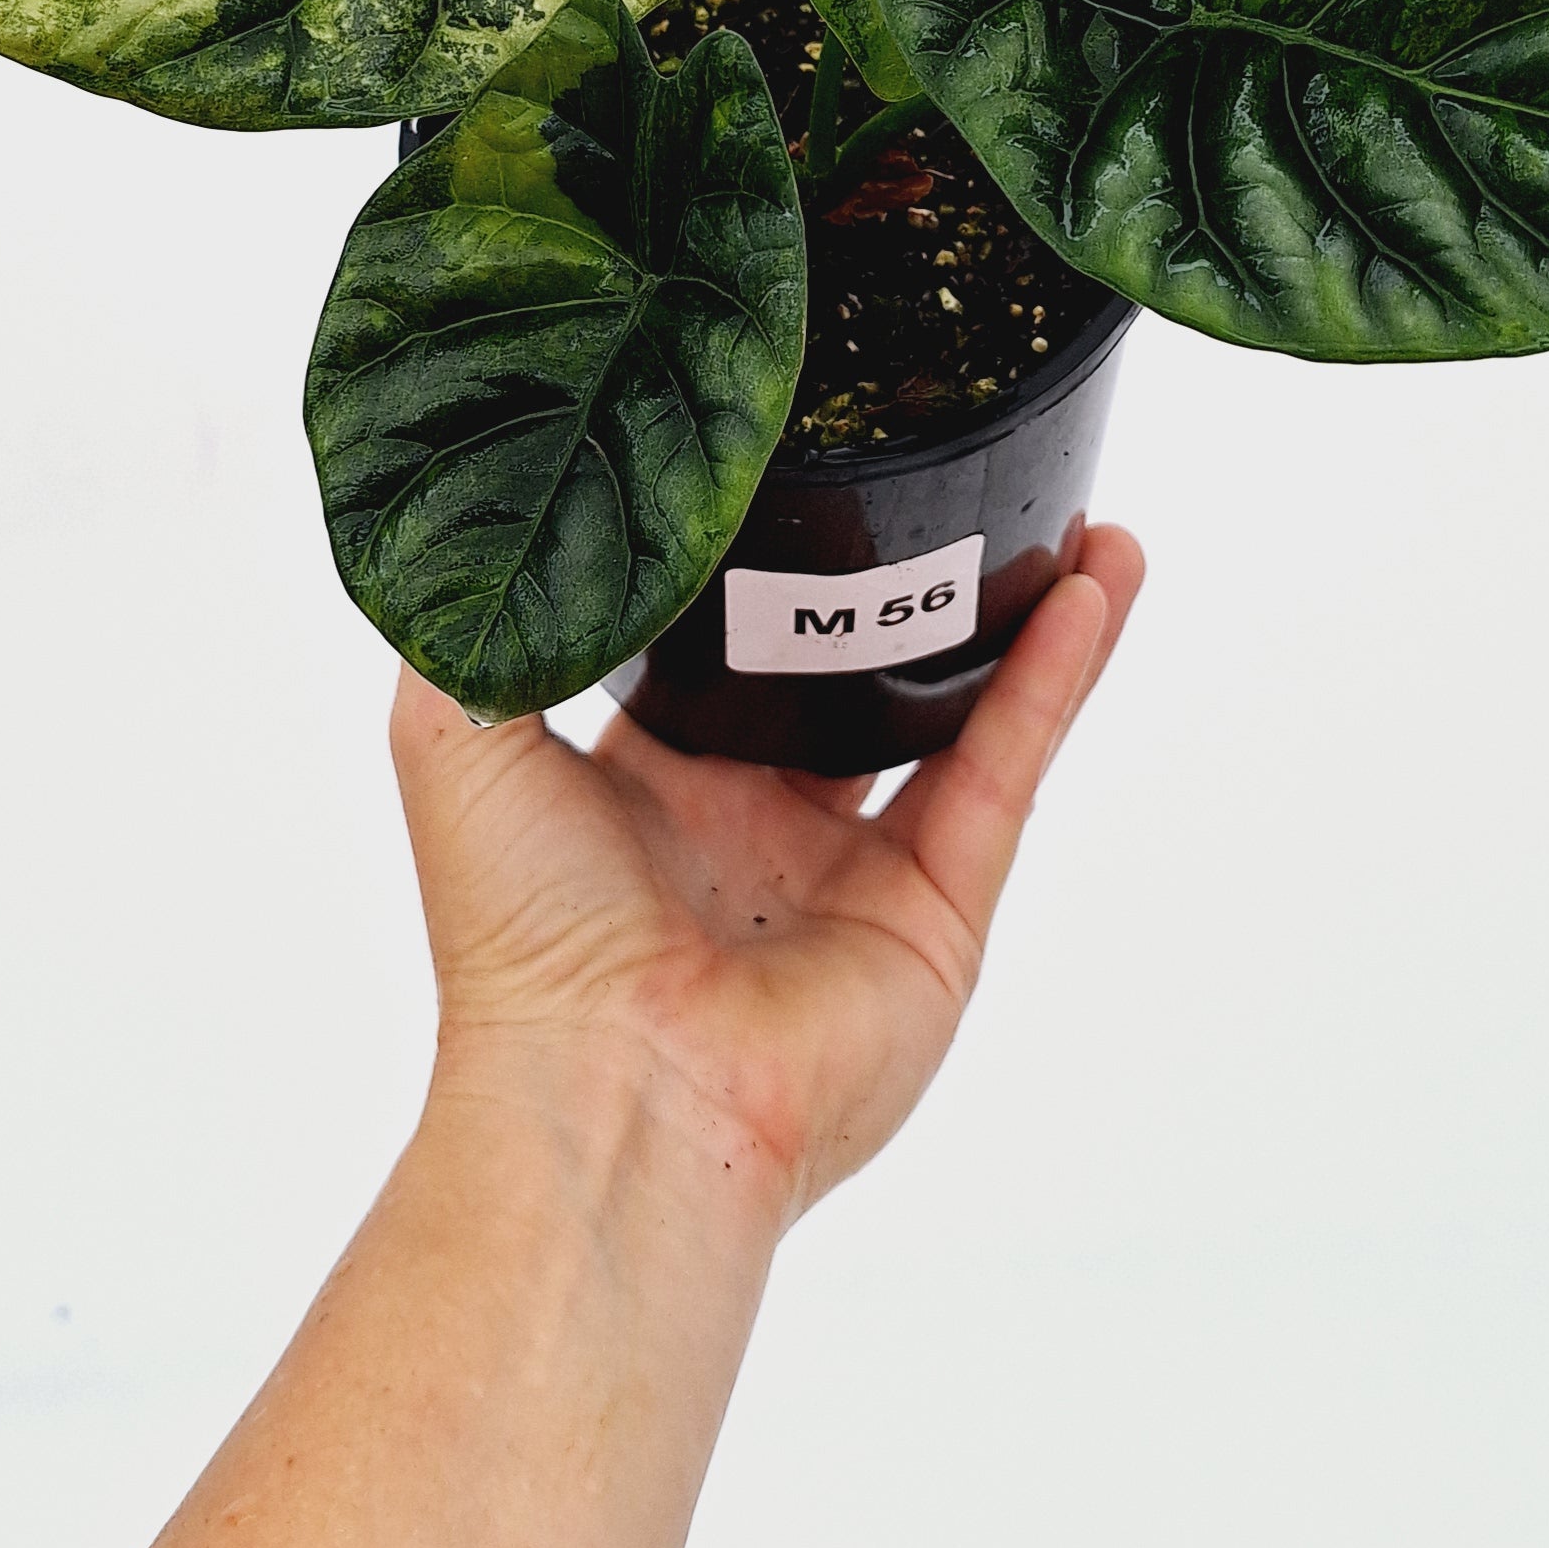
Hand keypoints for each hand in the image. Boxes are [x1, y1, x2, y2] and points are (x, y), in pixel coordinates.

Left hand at [388, 523, 1146, 1230]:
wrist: (611, 1092)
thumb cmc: (517, 934)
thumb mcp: (454, 738)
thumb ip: (482, 624)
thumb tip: (497, 504)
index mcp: (654, 784)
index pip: (732, 644)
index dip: (772, 559)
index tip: (814, 455)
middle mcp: (760, 827)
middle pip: (860, 674)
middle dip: (915, 585)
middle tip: (960, 478)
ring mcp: (859, 875)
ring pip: (960, 712)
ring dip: (1024, 616)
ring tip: (1080, 518)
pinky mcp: (937, 915)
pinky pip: (1006, 768)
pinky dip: (1055, 677)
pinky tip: (1094, 585)